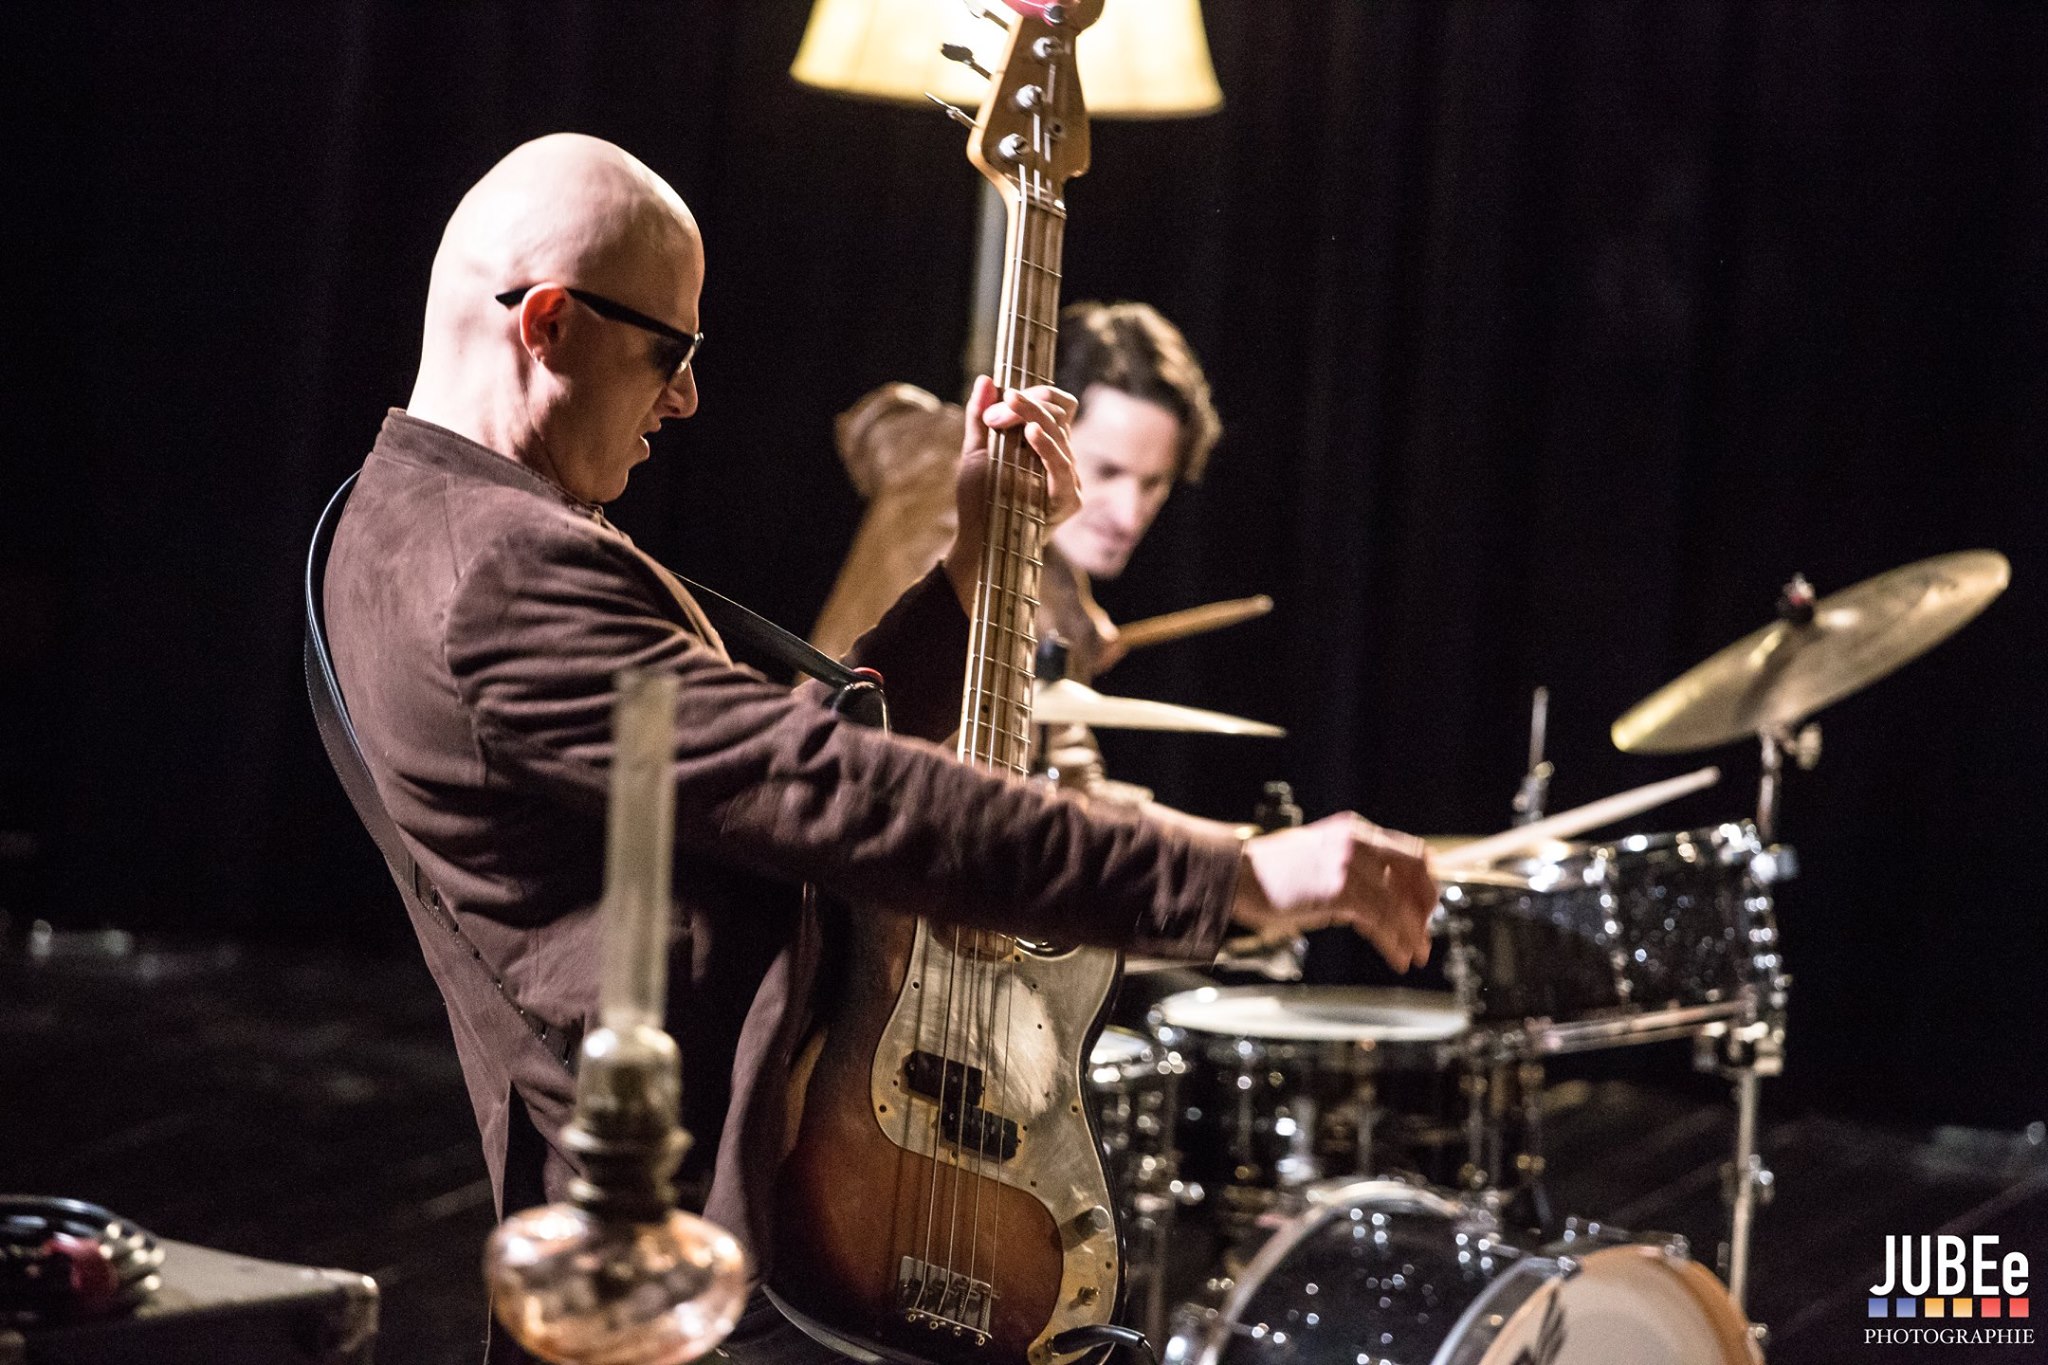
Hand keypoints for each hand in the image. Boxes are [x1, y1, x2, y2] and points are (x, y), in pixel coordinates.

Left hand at [945, 377, 1080, 607]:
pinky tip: (1030, 433)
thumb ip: (980, 418)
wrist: (977, 542)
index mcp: (1044, 444)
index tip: (998, 402)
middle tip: (995, 412)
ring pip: (1060, 434)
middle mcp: (1060, 457)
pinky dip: (1047, 447)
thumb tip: (986, 379)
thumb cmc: (979, 501)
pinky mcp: (1066, 501)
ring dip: (1032, 417)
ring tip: (1010, 409)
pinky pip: (1062, 468)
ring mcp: (1066, 478)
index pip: (1058, 405)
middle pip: (1058, 413)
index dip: (1032, 395)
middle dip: (1026, 404)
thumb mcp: (975, 453)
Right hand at [1230, 814, 1436, 971]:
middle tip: (1425, 933)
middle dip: (1425, 908)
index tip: (1427, 906)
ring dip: (1413, 933)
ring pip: (1398, 903)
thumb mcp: (1319, 858)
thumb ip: (1349, 870)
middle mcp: (1356, 842)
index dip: (1425, 882)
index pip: (1410, 851)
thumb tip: (1376, 899)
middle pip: (1413, 874)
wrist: (1235, 873)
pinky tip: (1397, 956)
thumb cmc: (1270, 872)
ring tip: (1416, 954)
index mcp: (1353, 830)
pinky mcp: (1337, 891)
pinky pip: (1379, 920)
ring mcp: (1347, 865)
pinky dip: (1394, 941)